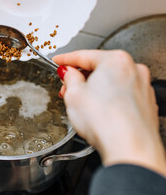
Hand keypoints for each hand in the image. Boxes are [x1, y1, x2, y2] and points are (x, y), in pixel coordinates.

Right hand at [53, 50, 165, 175]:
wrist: (131, 149)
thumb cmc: (106, 122)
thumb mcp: (73, 94)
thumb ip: (69, 78)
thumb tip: (69, 73)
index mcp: (115, 60)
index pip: (83, 55)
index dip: (66, 59)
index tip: (58, 61)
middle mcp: (133, 70)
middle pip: (99, 67)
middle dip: (80, 77)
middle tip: (66, 87)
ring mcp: (142, 87)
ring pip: (111, 81)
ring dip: (94, 88)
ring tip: (80, 103)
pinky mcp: (145, 104)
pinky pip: (122, 94)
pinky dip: (108, 98)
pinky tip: (98, 111)